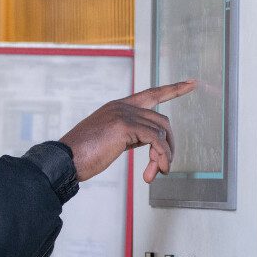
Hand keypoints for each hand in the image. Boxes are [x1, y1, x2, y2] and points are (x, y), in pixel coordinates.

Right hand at [59, 80, 195, 183]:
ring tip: (157, 173)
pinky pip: (155, 140)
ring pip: (160, 132)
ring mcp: (123, 114)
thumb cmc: (83, 156)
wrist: (64, 161)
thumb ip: (131, 135)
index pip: (151, 94)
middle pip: (161, 121)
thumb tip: (151, 141)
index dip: (173, 89)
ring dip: (164, 155)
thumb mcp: (111, 141)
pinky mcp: (124, 126)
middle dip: (168, 146)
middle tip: (164, 168)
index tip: (192, 83)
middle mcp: (122, 106)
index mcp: (118, 107)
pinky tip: (156, 170)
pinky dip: (160, 155)